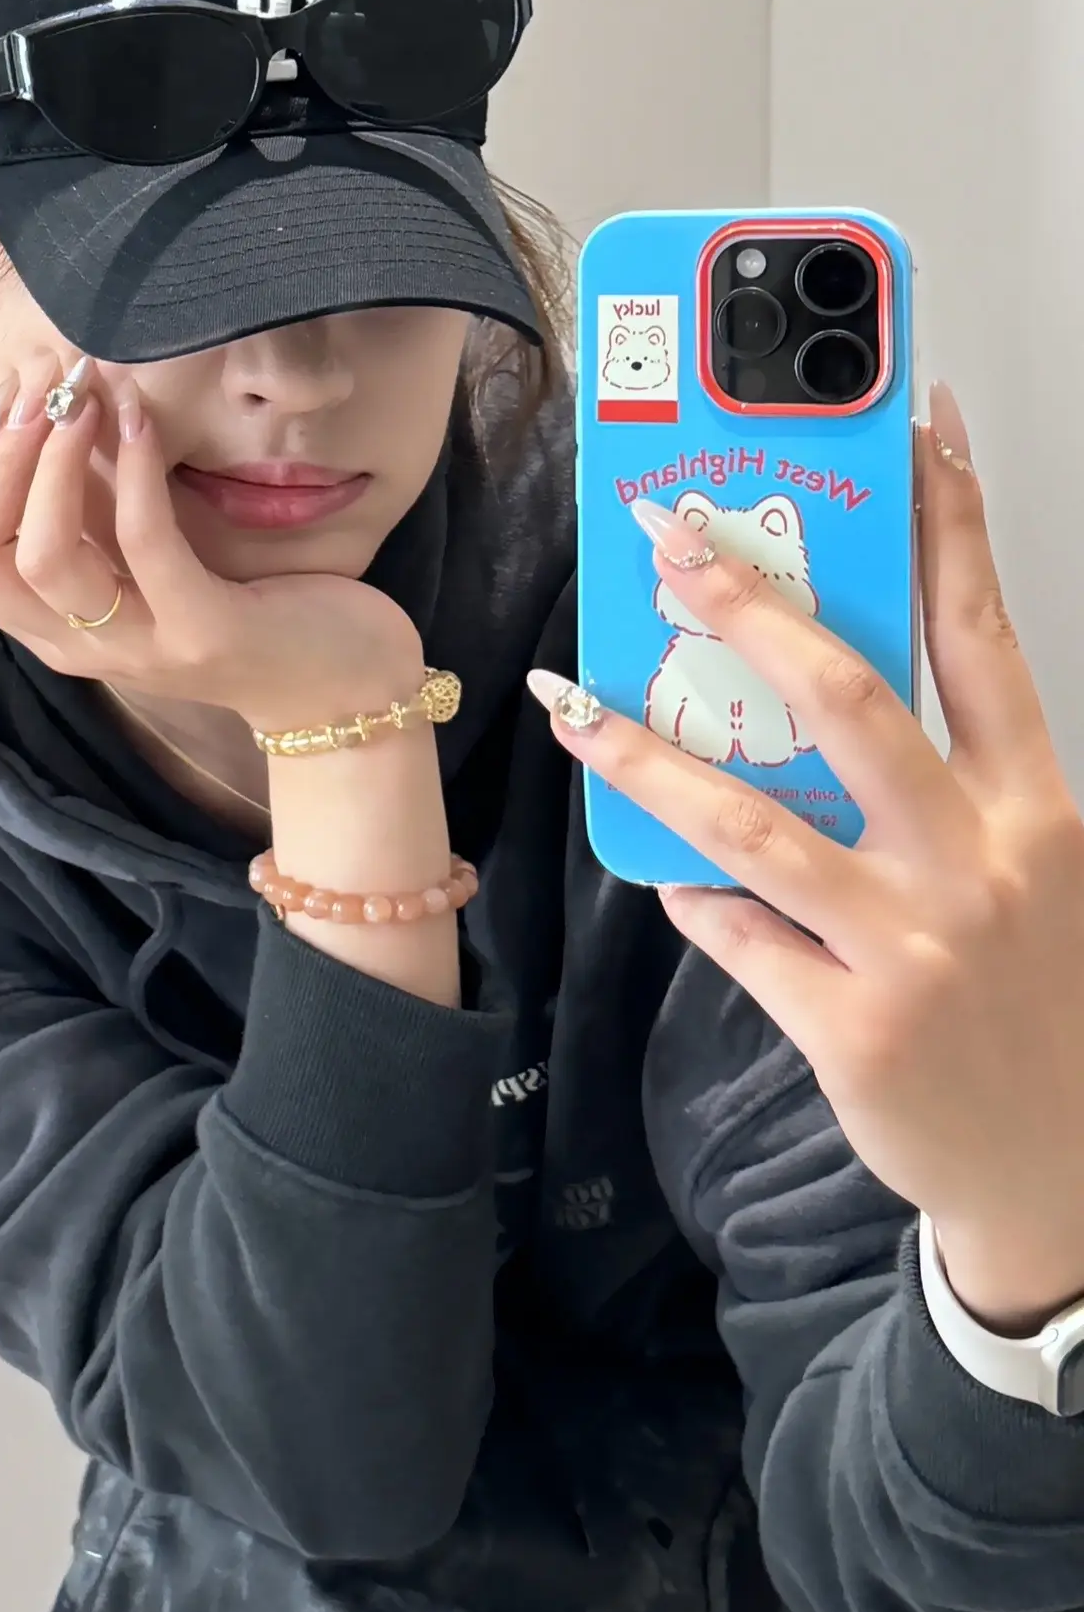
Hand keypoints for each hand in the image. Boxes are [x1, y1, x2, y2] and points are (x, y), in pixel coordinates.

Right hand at [0, 357, 426, 732]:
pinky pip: (144, 541)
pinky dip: (133, 469)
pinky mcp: (202, 632)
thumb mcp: (143, 554)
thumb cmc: (239, 603)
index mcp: (53, 626)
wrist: (340, 683)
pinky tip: (139, 415)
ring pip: (45, 554)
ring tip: (83, 393)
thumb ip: (90, 504)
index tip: (10, 393)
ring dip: (53, 458)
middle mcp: (78, 646)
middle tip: (38, 384)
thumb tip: (48, 404)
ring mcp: (138, 647)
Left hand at [535, 384, 1083, 1334]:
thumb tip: (810, 695)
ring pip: (754, 823)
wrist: (1066, 1182)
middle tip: (672, 545)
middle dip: (751, 611)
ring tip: (576, 701)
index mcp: (1036, 811)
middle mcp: (980, 866)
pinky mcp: (853, 1029)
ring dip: (651, 751)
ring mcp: (915, 951)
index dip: (952, 525)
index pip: (986, 637)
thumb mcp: (1030, 875)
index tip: (916, 430)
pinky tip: (654, 861)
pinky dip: (691, 891)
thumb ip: (947, 789)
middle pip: (854, 702)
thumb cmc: (1037, 1003)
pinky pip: (739, 934)